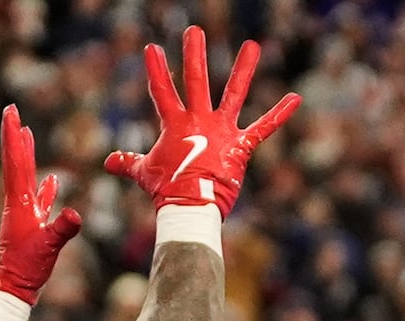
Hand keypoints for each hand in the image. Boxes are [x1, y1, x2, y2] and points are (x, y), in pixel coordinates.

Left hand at [0, 105, 80, 300]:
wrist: (13, 290)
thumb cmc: (27, 269)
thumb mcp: (49, 246)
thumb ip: (62, 228)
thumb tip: (75, 213)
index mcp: (18, 203)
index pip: (16, 161)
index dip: (14, 136)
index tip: (10, 112)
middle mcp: (17, 203)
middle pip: (16, 162)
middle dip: (15, 136)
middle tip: (11, 111)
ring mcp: (23, 214)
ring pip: (26, 177)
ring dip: (27, 155)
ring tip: (27, 135)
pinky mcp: (31, 226)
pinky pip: (38, 200)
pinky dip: (44, 188)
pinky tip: (51, 180)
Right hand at [103, 28, 299, 216]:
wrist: (191, 206)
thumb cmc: (166, 190)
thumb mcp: (144, 172)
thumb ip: (127, 161)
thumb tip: (108, 161)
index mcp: (174, 125)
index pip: (161, 91)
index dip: (156, 70)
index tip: (152, 48)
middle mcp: (198, 120)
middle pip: (195, 81)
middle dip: (194, 54)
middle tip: (194, 30)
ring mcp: (221, 131)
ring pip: (233, 93)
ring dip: (243, 69)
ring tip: (252, 46)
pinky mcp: (241, 146)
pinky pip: (263, 127)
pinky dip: (280, 113)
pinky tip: (296, 98)